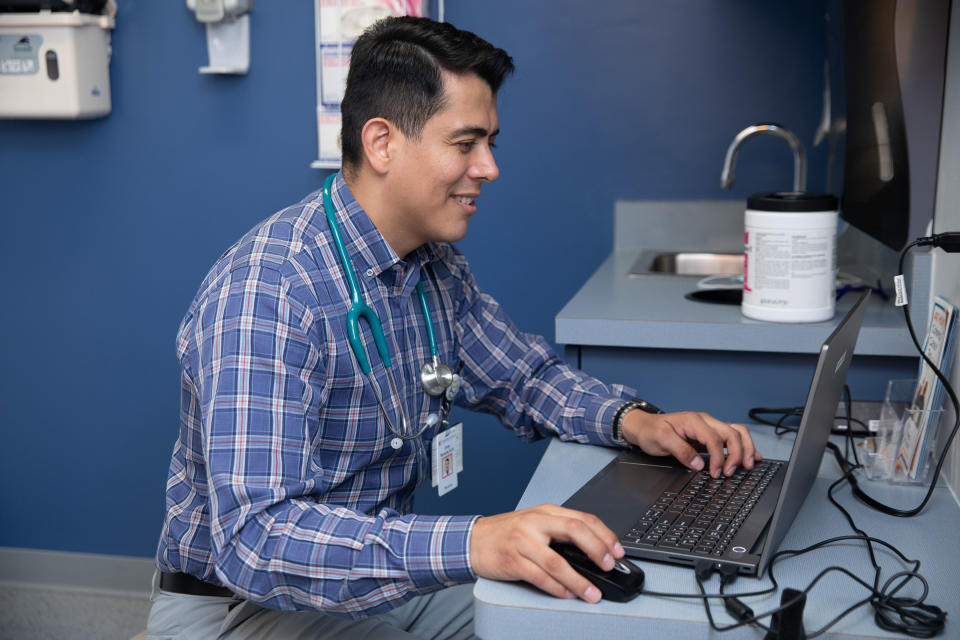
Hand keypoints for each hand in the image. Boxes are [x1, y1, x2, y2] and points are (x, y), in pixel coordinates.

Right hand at [470, 504, 622, 602]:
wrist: (472, 540)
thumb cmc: (505, 534)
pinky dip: (557, 588)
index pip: (582, 518)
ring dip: (579, 580)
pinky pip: (540, 577)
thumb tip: (594, 551)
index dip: (604, 535)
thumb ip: (560, 532)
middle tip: (610, 566)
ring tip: (592, 593)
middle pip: (574, 530)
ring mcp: (522, 541)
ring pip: (557, 562)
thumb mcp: (534, 524)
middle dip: (597, 550)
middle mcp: (535, 522)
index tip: (618, 551)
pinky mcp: (512, 560)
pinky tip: (567, 594)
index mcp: (545, 512)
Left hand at [621, 409, 760, 476]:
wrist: (644, 426)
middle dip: (736, 454)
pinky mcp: (710, 434)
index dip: (718, 458)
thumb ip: (681, 451)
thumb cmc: (651, 431)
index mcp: (694, 421)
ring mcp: (709, 427)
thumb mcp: (661, 440)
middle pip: (732, 433)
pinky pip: (733, 436)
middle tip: (731, 472)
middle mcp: (705, 421)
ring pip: (737, 432)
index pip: (714, 439)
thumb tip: (699, 464)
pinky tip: (751, 456)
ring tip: (749, 465)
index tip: (716, 474)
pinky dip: (744, 446)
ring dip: (745, 448)